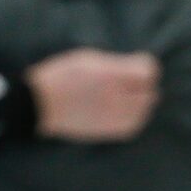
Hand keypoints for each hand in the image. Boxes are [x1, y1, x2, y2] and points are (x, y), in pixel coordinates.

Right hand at [26, 48, 158, 140]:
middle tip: (136, 79)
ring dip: (142, 102)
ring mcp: (112, 117)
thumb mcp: (87, 58)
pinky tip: (128, 111)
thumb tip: (135, 67)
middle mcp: (116, 97)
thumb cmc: (62, 74)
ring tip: (133, 95)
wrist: (42, 104)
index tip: (140, 62)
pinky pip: (132, 126)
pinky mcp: (107, 131)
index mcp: (110, 74)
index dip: (147, 65)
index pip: (147, 71)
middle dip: (145, 84)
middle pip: (149, 93)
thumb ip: (114, 63)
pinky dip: (135, 117)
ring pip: (143, 112)